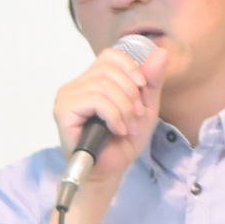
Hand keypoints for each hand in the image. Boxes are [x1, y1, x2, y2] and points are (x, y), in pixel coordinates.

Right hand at [53, 36, 171, 175]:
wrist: (108, 171)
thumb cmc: (122, 142)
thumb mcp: (145, 107)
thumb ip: (152, 80)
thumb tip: (161, 51)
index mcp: (91, 80)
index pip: (110, 55)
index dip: (130, 67)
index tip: (142, 89)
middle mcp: (75, 85)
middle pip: (109, 70)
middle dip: (130, 94)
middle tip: (136, 116)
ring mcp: (66, 97)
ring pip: (104, 86)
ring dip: (124, 109)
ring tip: (127, 127)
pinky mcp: (63, 111)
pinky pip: (95, 101)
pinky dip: (114, 116)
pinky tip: (116, 130)